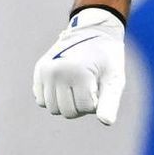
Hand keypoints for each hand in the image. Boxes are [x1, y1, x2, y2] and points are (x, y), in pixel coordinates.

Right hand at [32, 8, 125, 124]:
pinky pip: (41, 100)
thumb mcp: (114, 80)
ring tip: (76, 85)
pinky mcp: (39, 71)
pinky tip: (64, 84)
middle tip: (88, 85)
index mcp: (78, 72)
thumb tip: (106, 122)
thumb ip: (110, 102)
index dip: (96, 101)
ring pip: (53, 108)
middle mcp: (57, 71)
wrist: (93, 33)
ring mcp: (45, 71)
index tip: (99, 84)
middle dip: (80, 104)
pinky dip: (53, 98)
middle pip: (67, 112)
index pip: (85, 108)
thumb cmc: (108, 59)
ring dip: (66, 102)